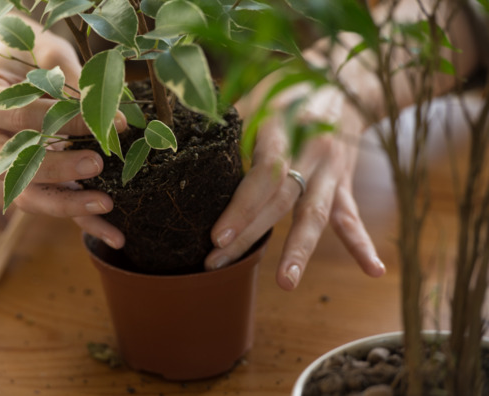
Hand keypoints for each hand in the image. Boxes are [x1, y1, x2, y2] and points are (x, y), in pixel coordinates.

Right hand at [0, 32, 126, 248]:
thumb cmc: (20, 50)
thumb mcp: (39, 46)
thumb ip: (67, 72)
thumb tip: (107, 110)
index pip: (22, 118)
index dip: (66, 122)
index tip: (109, 123)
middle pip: (13, 167)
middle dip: (57, 170)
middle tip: (97, 164)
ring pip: (26, 195)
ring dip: (67, 203)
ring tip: (106, 205)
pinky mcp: (21, 178)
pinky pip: (50, 202)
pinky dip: (81, 219)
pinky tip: (112, 235)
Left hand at [205, 89, 385, 289]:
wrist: (345, 82)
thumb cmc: (289, 90)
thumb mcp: (257, 93)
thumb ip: (229, 122)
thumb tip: (187, 145)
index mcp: (286, 126)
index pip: (265, 172)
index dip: (242, 206)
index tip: (218, 236)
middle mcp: (312, 151)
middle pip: (282, 200)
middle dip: (251, 235)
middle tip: (218, 262)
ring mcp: (332, 170)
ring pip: (316, 214)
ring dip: (299, 250)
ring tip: (286, 283)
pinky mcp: (343, 183)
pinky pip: (352, 216)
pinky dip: (361, 244)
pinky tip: (373, 271)